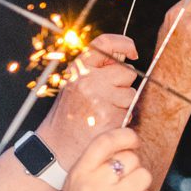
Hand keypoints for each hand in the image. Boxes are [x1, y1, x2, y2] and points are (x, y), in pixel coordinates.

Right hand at [37, 34, 140, 163]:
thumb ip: (95, 72)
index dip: (123, 43)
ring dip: (124, 104)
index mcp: (78, 69)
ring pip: (131, 94)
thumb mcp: (75, 86)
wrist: (57, 147)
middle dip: (124, 84)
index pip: (104, 44)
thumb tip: (124, 59)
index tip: (132, 50)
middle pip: (126, 72)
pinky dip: (123, 118)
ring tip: (104, 113)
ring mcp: (100, 97)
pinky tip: (106, 124)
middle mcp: (88, 80)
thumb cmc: (69, 117)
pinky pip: (129, 112)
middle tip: (109, 98)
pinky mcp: (110, 115)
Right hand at [44, 129, 155, 190]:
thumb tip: (125, 146)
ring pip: (144, 176)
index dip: (124, 136)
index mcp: (79, 174)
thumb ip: (95, 167)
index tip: (133, 139)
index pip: (104, 142)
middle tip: (125, 181)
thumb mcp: (75, 187)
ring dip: (140, 184)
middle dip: (133, 167)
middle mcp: (94, 186)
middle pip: (131, 159)